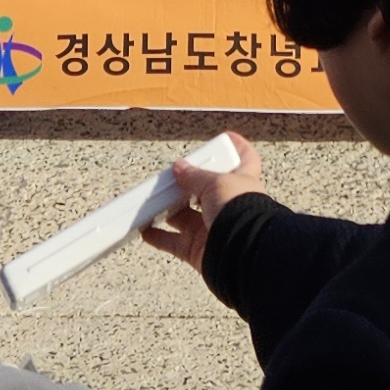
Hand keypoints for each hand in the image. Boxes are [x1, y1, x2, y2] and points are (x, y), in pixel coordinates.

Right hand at [141, 134, 270, 268]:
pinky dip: (158, 237)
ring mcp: (213, 228)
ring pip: (184, 217)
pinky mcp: (199, 249)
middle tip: (170, 176)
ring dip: (167, 210)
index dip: (237, 147)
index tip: (225, 138)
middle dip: (187, 184)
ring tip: (150, 201)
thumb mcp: (217, 182)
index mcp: (242, 182)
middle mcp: (229, 205)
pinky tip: (145, 230)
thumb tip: (179, 168)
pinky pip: (174, 242)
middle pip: (205, 190)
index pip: (245, 159)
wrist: (241, 252)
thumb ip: (195, 176)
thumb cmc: (240, 212)